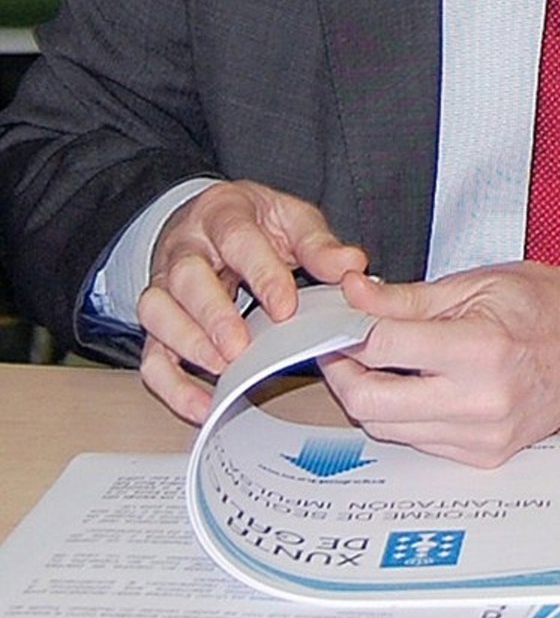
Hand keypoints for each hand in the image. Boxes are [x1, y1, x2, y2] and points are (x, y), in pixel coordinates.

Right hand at [137, 180, 367, 424]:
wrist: (205, 220)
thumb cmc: (252, 224)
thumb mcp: (289, 218)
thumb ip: (319, 244)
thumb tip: (352, 264)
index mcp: (222, 213)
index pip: (237, 238)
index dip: (261, 273)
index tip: (286, 306)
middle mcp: (185, 247)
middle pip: (186, 277)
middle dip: (212, 315)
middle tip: (241, 347)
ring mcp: (164, 284)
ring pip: (157, 311)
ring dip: (186, 344)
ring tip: (222, 369)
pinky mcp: (158, 321)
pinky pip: (150, 355)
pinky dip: (171, 385)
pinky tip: (202, 404)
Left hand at [320, 261, 559, 467]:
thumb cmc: (544, 302)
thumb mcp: (474, 283)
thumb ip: (406, 298)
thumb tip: (353, 295)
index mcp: (478, 348)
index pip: (383, 349)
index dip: (348, 333)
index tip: (338, 321)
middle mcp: (480, 401)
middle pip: (373, 404)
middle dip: (344, 374)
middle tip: (341, 349)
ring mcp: (483, 436)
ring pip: (390, 429)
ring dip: (372, 396)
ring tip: (379, 363)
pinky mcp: (486, 456)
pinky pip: (421, 443)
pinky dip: (406, 416)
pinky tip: (416, 386)